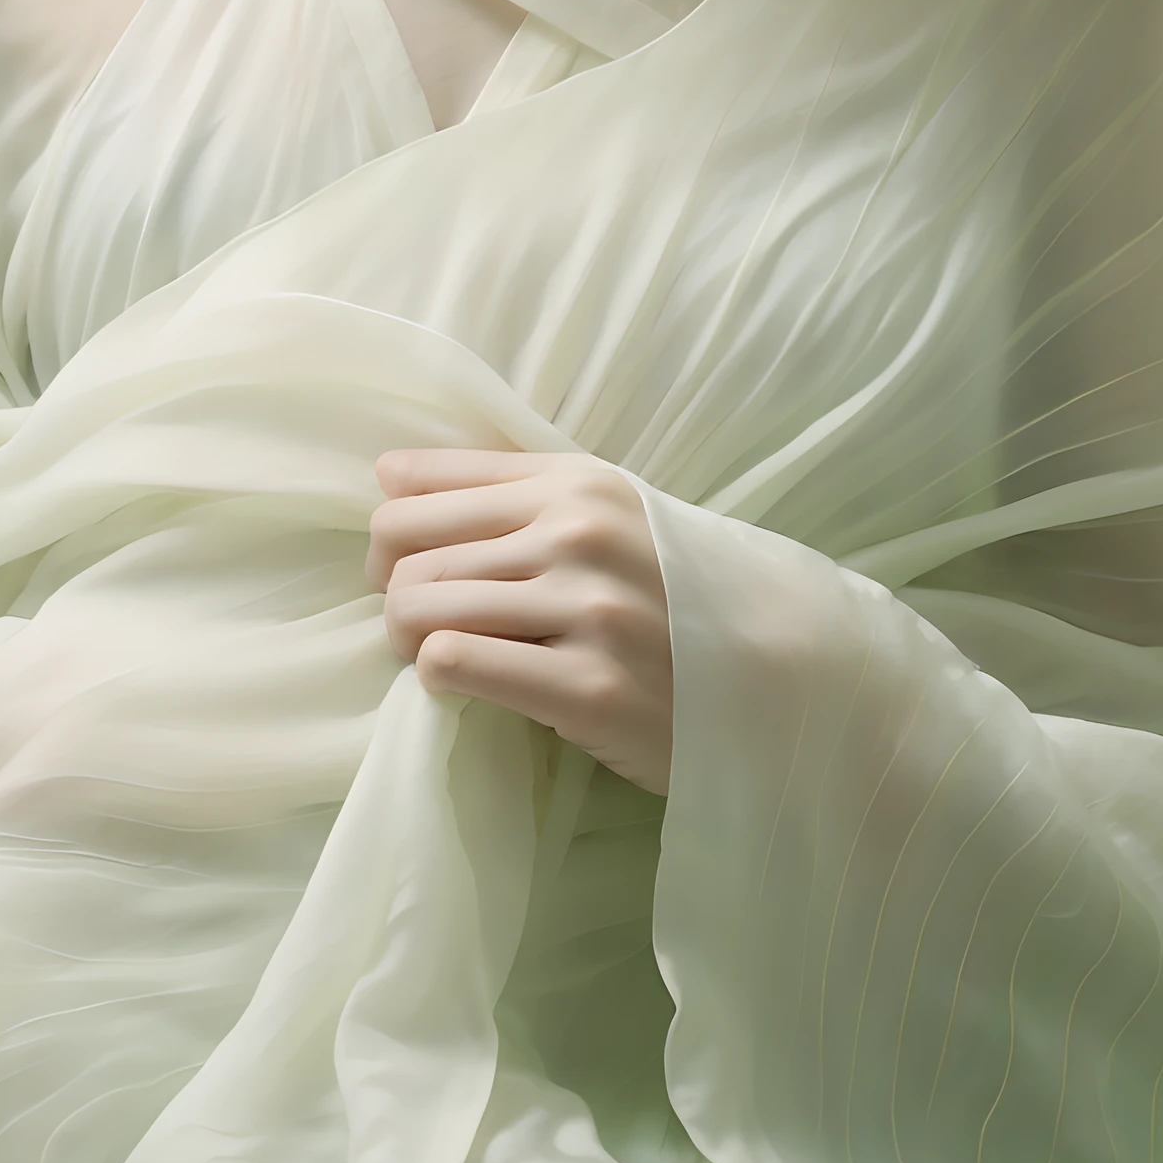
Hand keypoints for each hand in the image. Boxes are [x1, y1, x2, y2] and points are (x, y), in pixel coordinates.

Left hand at [368, 447, 672, 792]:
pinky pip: (456, 663)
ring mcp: (588, 610)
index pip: (420, 489)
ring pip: (419, 605)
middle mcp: (578, 535)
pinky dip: (439, 675)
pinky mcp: (589, 688)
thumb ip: (507, 488)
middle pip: (406, 550)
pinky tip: (466, 685)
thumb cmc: (670, 594)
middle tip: (420, 625)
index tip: (401, 570)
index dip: (390, 537)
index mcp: (574, 484)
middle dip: (393, 592)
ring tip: (440, 656)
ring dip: (410, 639)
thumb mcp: (604, 514)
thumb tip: (389, 474)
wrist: (774, 680)